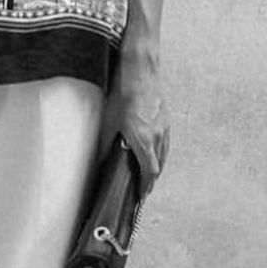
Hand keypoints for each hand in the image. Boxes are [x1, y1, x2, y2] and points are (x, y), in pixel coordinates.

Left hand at [101, 65, 169, 196]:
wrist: (140, 71)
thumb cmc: (124, 93)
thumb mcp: (109, 122)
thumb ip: (106, 145)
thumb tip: (100, 161)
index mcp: (144, 141)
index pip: (149, 173)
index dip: (145, 187)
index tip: (141, 196)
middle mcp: (158, 137)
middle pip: (159, 167)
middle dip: (151, 180)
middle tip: (143, 189)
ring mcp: (164, 128)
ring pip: (164, 155)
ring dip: (157, 167)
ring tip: (149, 174)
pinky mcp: (166, 119)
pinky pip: (166, 143)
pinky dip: (161, 153)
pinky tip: (154, 152)